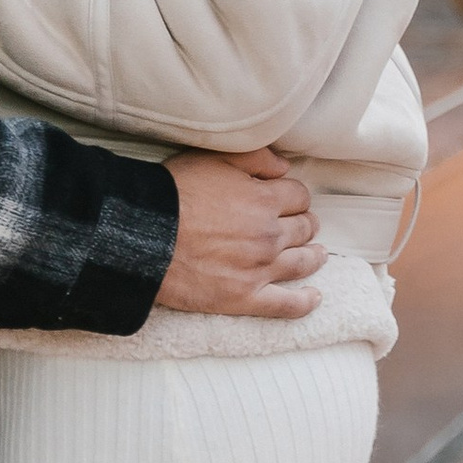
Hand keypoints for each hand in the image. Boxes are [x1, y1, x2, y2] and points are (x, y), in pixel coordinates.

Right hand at [155, 148, 324, 317]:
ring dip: (313, 256)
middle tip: (302, 225)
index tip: (287, 199)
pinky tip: (314, 297)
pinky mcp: (245, 298)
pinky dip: (305, 302)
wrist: (145, 236)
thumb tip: (285, 167)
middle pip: (304, 228)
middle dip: (305, 224)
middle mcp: (269, 235)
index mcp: (264, 200)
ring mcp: (260, 269)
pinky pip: (287, 304)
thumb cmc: (173, 194)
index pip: (299, 196)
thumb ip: (254, 158)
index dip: (293, 195)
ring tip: (317, 254)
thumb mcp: (212, 158)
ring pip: (302, 263)